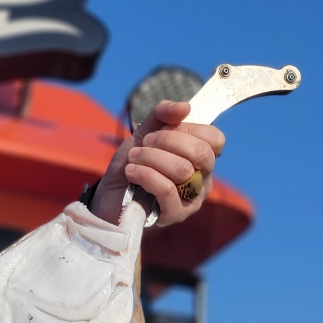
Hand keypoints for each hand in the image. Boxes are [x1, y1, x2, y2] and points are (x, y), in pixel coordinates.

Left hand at [91, 100, 224, 227]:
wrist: (109, 196)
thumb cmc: (132, 165)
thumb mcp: (144, 133)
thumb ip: (162, 115)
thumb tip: (185, 107)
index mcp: (201, 158)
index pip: (214, 139)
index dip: (186, 129)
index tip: (160, 130)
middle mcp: (203, 179)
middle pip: (201, 152)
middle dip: (167, 141)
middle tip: (144, 144)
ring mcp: (192, 199)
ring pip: (182, 169)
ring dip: (151, 158)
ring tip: (132, 159)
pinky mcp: (176, 214)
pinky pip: (167, 189)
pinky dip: (145, 175)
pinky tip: (131, 172)